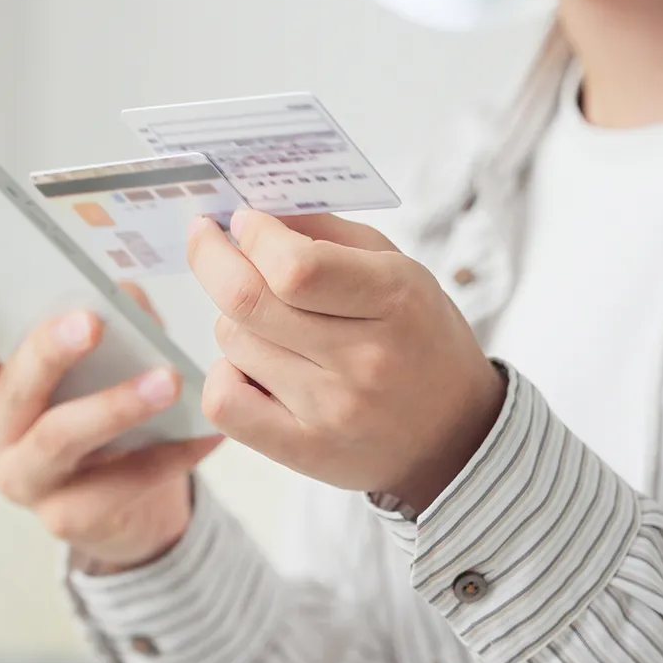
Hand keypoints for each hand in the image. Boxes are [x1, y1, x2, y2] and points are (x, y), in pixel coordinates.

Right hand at [0, 281, 222, 572]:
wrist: (130, 508)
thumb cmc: (111, 421)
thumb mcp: (105, 370)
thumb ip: (113, 328)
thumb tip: (125, 293)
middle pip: (14, 391)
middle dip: (49, 353)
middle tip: (91, 322)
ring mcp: (27, 481)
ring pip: (61, 438)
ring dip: (117, 405)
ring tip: (170, 381)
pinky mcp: (66, 519)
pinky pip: (120, 482)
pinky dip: (170, 455)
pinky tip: (207, 433)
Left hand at [188, 210, 504, 511]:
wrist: (453, 434)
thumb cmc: (418, 338)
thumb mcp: (398, 268)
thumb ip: (327, 233)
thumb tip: (252, 213)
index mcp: (396, 299)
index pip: (296, 267)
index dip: (254, 236)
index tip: (243, 221)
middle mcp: (366, 358)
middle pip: (248, 301)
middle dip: (213, 259)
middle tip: (209, 240)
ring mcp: (333, 410)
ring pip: (232, 343)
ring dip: (234, 319)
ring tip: (267, 321)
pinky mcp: (305, 450)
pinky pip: (224, 402)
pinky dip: (224, 374)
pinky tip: (250, 367)